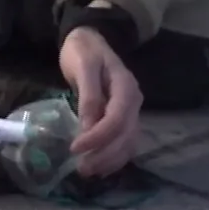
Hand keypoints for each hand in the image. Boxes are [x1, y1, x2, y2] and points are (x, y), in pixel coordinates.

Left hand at [60, 26, 142, 176]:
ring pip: (128, 142)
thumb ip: (88, 96)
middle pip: (125, 136)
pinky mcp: (123, 117)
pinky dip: (114, 156)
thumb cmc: (84, 51)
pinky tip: (100, 166)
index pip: (117, 120)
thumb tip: (87, 129)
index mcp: (126, 87)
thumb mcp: (83, 67)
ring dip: (110, 160)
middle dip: (104, 155)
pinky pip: (124, 141)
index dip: (98, 138)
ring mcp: (131, 110)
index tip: (75, 148)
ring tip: (88, 171)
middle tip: (81, 169)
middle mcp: (134, 102)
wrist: (90, 38)